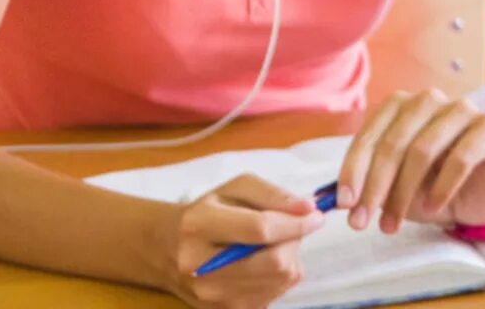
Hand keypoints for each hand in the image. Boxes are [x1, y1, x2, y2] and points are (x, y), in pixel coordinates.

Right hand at [157, 174, 323, 307]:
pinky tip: (261, 264)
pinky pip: (272, 295)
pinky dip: (278, 277)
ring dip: (288, 259)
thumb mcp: (236, 189)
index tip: (316, 216)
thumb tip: (308, 209)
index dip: (296, 223)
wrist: (168, 250)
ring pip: (279, 280)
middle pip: (274, 262)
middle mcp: (201, 266)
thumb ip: (273, 194)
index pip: (260, 229)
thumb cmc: (209, 212)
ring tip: (271, 246)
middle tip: (290, 228)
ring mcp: (210, 296)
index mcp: (200, 225)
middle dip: (293, 241)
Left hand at [335, 88, 484, 235]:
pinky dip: (442, 187)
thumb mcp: (393, 186)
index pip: (371, 134)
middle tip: (361, 221)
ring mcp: (463, 110)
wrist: (479, 192)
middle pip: (394, 142)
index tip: (344, 204)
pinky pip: (461, 157)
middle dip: (374, 186)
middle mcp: (429, 101)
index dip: (354, 169)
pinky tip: (432, 208)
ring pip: (423, 149)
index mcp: (401, 106)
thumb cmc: (430, 185)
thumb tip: (335, 200)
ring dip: (403, 193)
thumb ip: (367, 185)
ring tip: (391, 225)